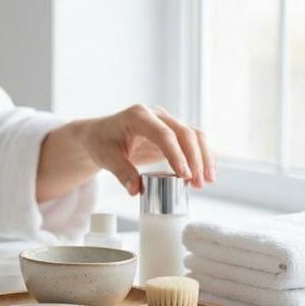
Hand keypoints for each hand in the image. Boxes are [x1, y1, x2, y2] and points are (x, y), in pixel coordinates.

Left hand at [80, 104, 216, 195]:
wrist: (99, 135)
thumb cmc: (101, 142)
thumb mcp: (105, 157)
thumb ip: (121, 172)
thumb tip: (136, 190)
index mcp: (138, 116)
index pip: (163, 134)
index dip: (176, 154)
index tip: (184, 175)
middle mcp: (156, 115)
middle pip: (184, 133)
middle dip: (194, 159)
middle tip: (197, 183)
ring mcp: (166, 122)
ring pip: (194, 135)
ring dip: (203, 158)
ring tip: (204, 182)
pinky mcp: (172, 132)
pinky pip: (192, 141)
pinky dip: (201, 156)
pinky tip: (205, 174)